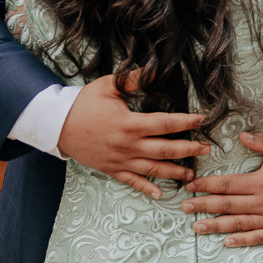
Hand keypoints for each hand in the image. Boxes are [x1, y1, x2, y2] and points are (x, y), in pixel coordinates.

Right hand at [57, 70, 210, 199]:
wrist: (55, 126)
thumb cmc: (82, 103)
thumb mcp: (107, 86)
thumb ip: (133, 79)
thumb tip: (154, 68)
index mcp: (130, 124)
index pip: (166, 124)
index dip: (187, 122)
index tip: (202, 120)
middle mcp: (128, 145)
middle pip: (166, 150)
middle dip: (189, 150)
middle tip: (206, 149)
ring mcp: (120, 160)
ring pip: (153, 169)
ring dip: (174, 172)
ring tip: (192, 174)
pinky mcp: (111, 169)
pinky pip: (132, 182)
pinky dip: (146, 188)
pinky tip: (160, 194)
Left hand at [182, 132, 262, 246]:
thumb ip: (262, 140)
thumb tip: (241, 135)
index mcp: (262, 181)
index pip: (228, 184)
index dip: (207, 185)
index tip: (191, 185)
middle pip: (228, 205)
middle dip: (204, 205)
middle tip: (185, 207)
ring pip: (238, 223)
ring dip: (216, 226)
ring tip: (196, 227)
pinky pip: (256, 237)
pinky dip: (241, 241)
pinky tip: (226, 242)